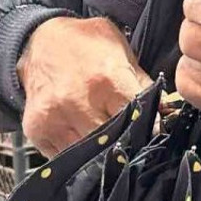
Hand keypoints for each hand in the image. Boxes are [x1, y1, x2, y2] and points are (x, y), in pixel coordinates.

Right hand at [20, 17, 152, 155]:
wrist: (36, 42)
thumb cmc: (85, 45)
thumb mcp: (120, 50)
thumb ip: (142, 82)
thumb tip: (164, 112)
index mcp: (106, 80)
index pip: (138, 118)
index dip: (149, 127)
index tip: (152, 133)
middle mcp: (78, 102)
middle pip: (114, 141)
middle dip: (126, 142)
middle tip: (131, 140)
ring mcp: (54, 119)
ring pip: (89, 155)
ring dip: (101, 152)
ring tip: (107, 142)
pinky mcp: (37, 131)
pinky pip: (64, 158)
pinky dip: (77, 154)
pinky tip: (82, 139)